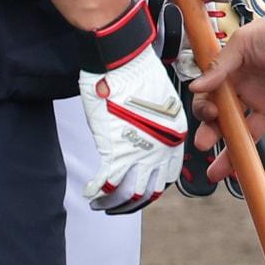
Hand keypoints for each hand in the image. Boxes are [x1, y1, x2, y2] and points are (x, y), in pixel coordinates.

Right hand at [78, 0, 187, 213]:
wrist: (123, 58)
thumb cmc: (137, 73)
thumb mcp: (159, 102)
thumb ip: (154, 126)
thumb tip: (143, 136)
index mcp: (174, 135)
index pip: (167, 175)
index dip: (151, 186)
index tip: (137, 189)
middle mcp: (162, 149)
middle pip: (149, 191)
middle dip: (131, 202)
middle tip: (117, 205)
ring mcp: (140, 153)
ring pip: (129, 193)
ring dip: (114, 204)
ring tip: (101, 204)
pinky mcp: (116, 151)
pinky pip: (107, 183)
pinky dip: (97, 193)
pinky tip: (90, 193)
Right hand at [192, 4, 264, 185]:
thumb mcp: (244, 43)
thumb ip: (221, 67)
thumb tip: (196, 87)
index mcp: (237, 77)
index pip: (214, 100)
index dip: (208, 110)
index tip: (210, 114)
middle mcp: (253, 94)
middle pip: (229, 123)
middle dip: (214, 137)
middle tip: (204, 146)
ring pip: (253, 137)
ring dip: (239, 157)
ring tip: (223, 175)